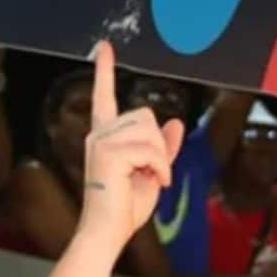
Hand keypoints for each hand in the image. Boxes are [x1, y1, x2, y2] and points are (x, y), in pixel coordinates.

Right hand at [80, 42, 184, 249]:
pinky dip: (162, 168)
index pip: (105, 97)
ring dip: (162, 158)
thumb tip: (176, 123)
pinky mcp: (109, 151)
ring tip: (151, 178)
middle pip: (146, 115)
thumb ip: (164, 148)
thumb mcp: (153, 172)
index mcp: (106, 135)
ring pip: (150, 131)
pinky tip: (154, 182)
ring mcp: (102, 140)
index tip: (105, 47)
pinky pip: (153, 150)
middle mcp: (100, 133)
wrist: (108, 230)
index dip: (106, 71)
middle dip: (160, 144)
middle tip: (154, 171)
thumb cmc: (127, 205)